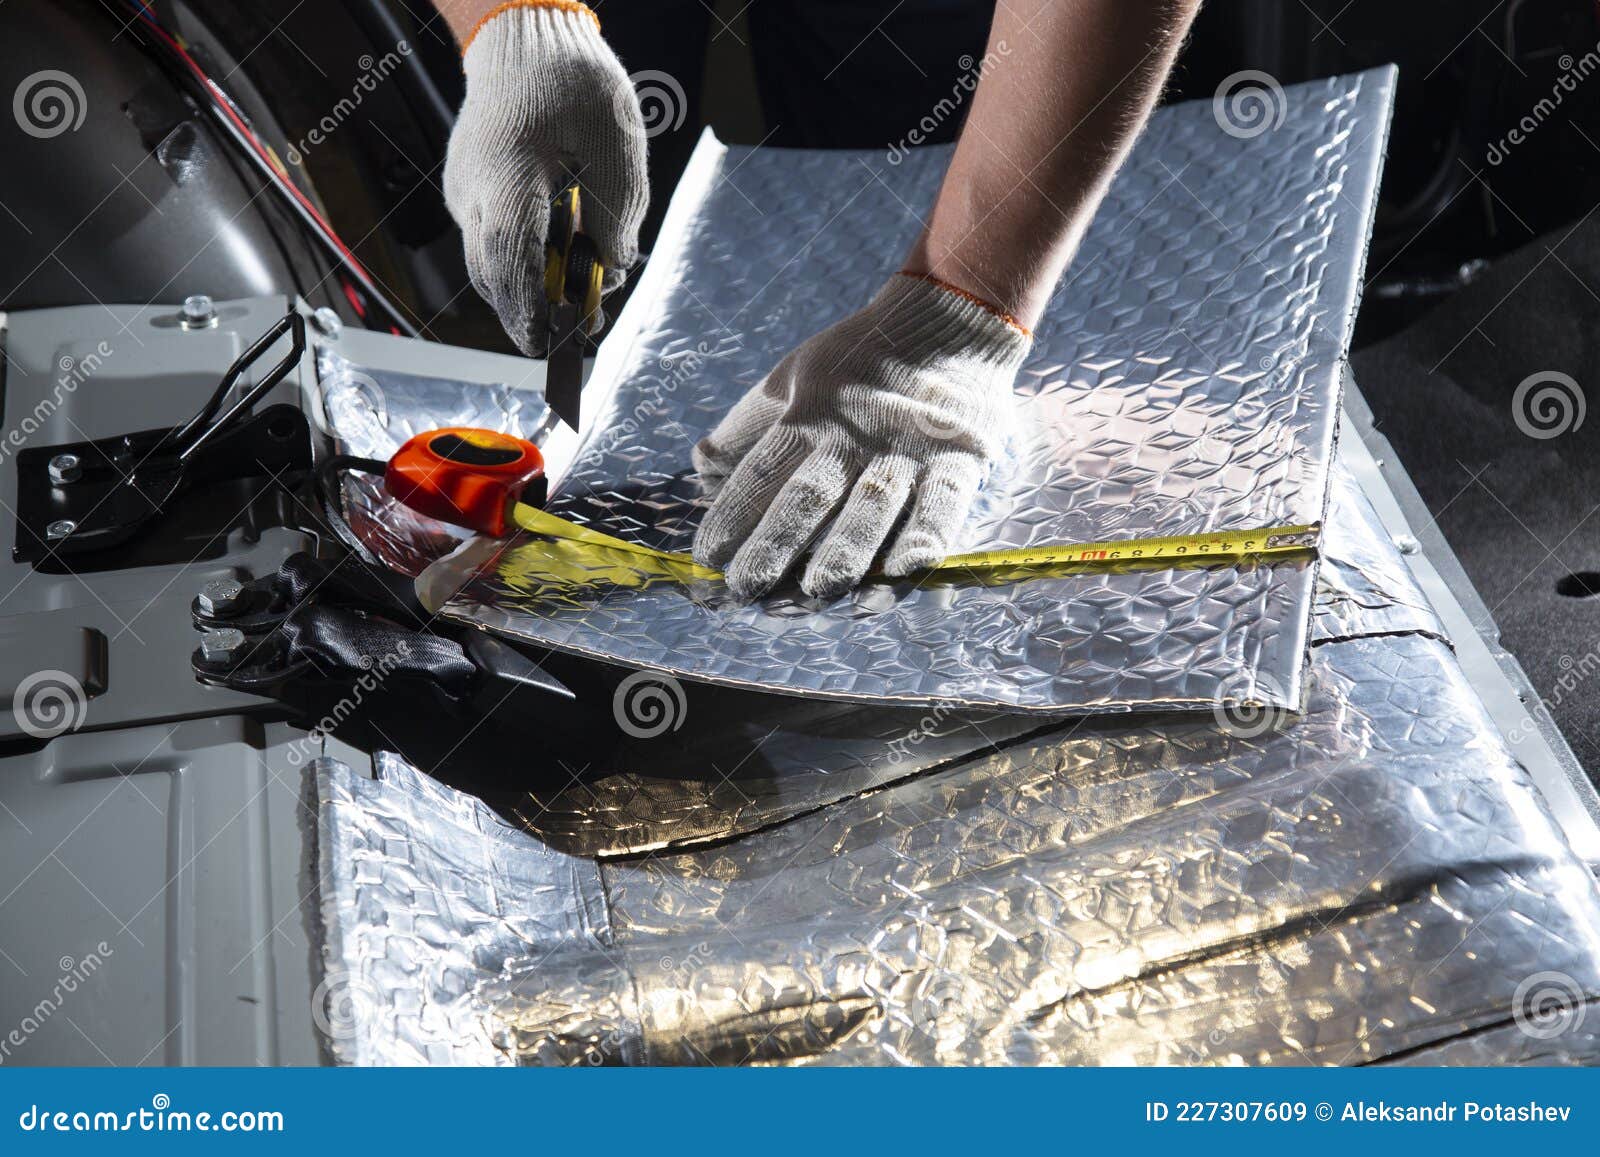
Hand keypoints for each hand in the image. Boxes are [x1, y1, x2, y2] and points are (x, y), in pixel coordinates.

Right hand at [444, 1, 647, 354]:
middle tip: (582, 329)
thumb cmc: (573, 84)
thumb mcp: (617, 140)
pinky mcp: (470, 195)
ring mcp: (465, 194)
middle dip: (534, 313)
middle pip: (493, 275)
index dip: (527, 308)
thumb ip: (620, 209)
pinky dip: (526, 262)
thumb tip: (613, 268)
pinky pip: (494, 243)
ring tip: (583, 295)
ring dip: (532, 291)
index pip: (509, 257)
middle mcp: (472, 191)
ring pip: (490, 265)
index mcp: (506, 174)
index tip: (544, 345)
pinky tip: (566, 255)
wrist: (523, 41)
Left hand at [692, 274, 1031, 600]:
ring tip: (818, 594)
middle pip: (808, 498)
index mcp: (808, 414)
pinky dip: (924, 538)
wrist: (952, 319)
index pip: (760, 474)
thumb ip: (747, 426)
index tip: (705, 560)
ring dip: (844, 555)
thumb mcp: (791, 376)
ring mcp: (907, 449)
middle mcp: (854, 435)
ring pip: (871, 509)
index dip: (730, 518)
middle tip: (746, 590)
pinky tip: (902, 570)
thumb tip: (699, 466)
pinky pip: (942, 505)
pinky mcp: (959, 460)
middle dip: (774, 548)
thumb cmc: (859, 356)